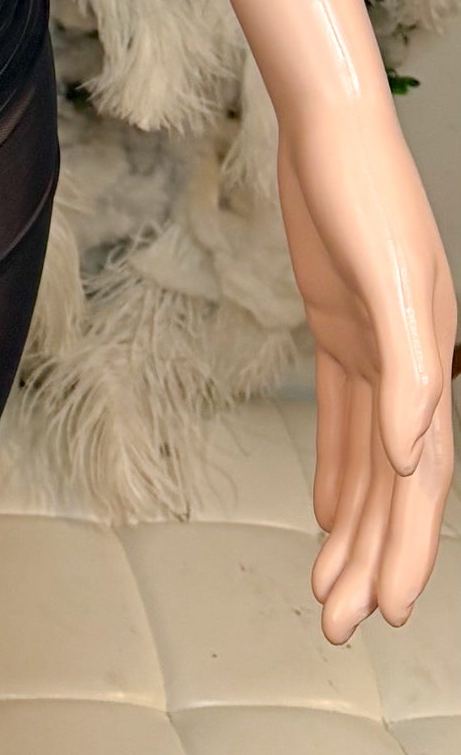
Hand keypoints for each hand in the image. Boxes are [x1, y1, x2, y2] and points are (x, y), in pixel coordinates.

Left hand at [275, 100, 454, 638]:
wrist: (331, 128)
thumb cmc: (367, 194)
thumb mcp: (393, 280)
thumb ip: (410, 372)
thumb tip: (413, 459)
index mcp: (431, 364)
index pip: (421, 478)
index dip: (407, 546)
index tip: (388, 609)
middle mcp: (410, 367)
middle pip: (393, 485)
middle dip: (370, 557)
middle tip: (339, 626)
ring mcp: (375, 348)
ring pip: (365, 460)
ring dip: (348, 526)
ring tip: (323, 591)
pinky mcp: (339, 327)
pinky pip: (340, 417)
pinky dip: (333, 468)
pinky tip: (323, 512)